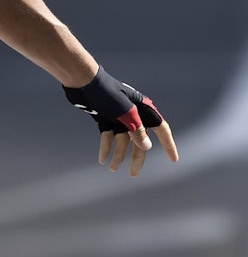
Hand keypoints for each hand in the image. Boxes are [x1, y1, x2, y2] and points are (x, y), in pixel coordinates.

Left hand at [64, 66, 179, 176]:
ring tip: (111, 168)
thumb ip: (136, 130)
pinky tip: (102, 159)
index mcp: (143, 109)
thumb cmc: (106, 93)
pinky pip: (108, 136)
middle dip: (137, 158)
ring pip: (123, 140)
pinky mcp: (105, 118)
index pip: (161, 129)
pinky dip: (106, 147)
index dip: (169, 144)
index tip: (174, 160)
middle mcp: (133, 114)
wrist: (82, 82)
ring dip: (118, 154)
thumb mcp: (125, 112)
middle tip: (133, 174)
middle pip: (140, 140)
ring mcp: (118, 117)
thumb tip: (147, 147)